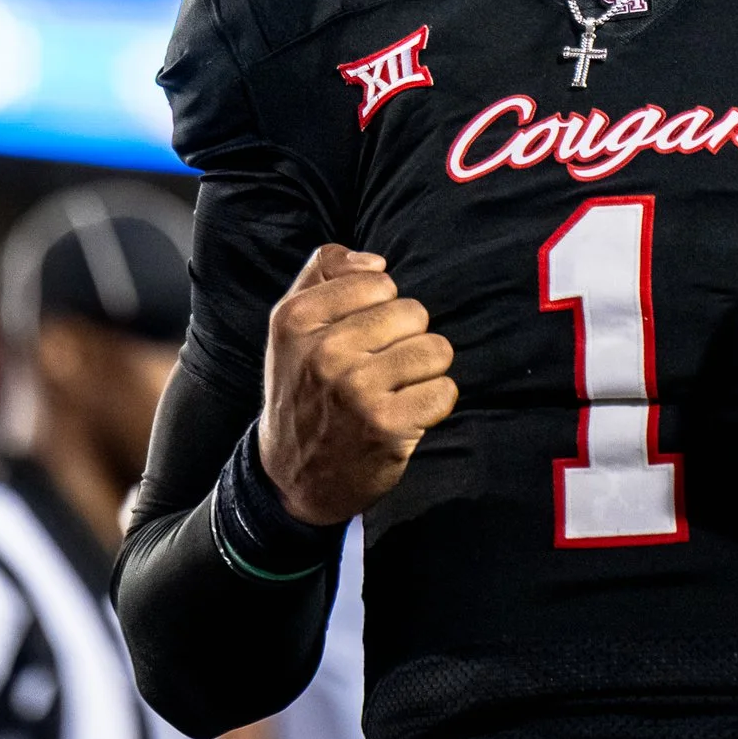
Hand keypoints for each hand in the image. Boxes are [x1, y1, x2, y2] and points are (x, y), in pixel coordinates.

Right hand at [258, 244, 457, 526]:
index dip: (381, 310)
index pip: (380, 281)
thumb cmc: (302, 388)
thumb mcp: (292, 325)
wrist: (291, 477)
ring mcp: (356, 390)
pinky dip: (433, 404)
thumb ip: (324, 271)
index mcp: (296, 319)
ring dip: (424, 372)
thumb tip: (377, 261)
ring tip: (395, 391)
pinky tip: (406, 416)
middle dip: (406, 339)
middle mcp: (324, 351)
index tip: (360, 339)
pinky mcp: (387, 425)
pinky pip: (445, 390)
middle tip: (379, 370)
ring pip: (436, 349)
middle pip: (414, 313)